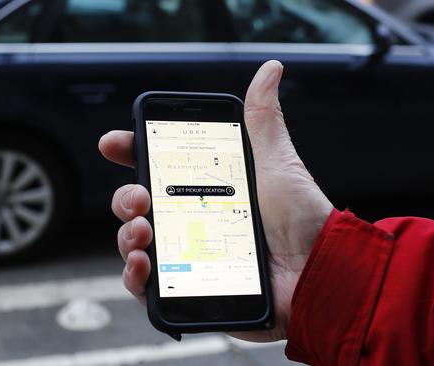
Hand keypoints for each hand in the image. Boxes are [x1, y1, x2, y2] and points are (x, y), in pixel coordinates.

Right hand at [98, 60, 332, 341]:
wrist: (319, 272)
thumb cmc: (303, 218)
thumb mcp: (276, 162)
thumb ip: (263, 120)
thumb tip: (271, 69)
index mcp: (209, 188)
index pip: (159, 168)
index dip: (132, 153)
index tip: (114, 144)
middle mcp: (194, 220)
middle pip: (139, 205)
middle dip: (125, 197)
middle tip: (140, 197)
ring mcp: (189, 256)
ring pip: (136, 243)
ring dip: (125, 234)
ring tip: (143, 229)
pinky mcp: (192, 288)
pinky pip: (149, 286)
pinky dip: (134, 276)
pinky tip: (142, 264)